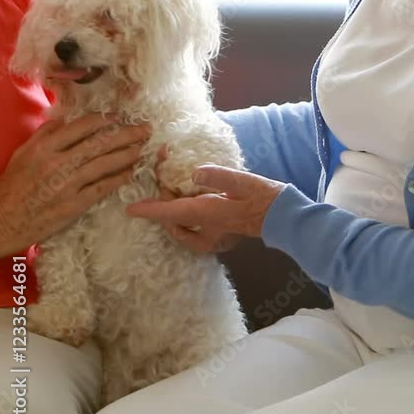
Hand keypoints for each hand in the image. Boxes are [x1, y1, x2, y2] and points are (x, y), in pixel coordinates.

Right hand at [0, 115, 152, 257]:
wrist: (3, 220)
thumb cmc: (12, 186)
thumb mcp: (23, 153)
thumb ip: (44, 134)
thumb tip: (64, 120)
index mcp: (46, 147)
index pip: (82, 127)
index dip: (105, 120)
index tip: (119, 117)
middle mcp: (59, 163)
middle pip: (100, 143)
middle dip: (126, 134)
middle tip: (145, 129)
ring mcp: (68, 185)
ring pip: (104, 164)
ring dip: (127, 154)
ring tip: (143, 147)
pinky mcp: (74, 205)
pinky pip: (102, 188)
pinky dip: (118, 178)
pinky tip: (131, 172)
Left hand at [125, 165, 285, 252]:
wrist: (283, 218)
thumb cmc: (263, 196)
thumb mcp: (241, 180)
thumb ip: (217, 176)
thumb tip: (194, 173)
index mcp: (208, 213)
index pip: (171, 213)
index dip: (149, 211)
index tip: (130, 210)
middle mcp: (207, 231)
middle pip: (174, 222)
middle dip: (164, 206)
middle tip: (165, 182)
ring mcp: (214, 239)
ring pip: (183, 231)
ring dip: (175, 216)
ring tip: (176, 196)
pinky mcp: (221, 240)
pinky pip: (195, 234)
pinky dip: (188, 223)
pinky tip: (195, 208)